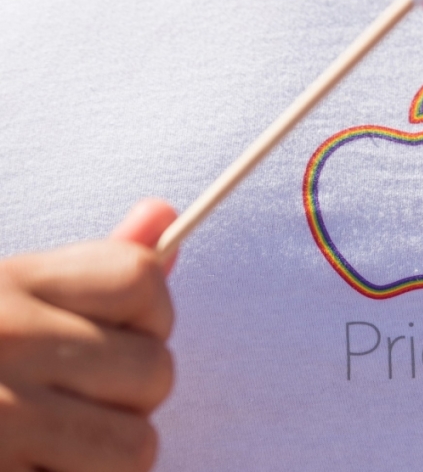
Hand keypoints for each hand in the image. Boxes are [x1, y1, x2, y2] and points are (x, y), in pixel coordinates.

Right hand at [0, 199, 177, 471]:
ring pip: (136, 445)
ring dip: (107, 454)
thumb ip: (88, 270)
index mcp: (4, 286)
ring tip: (53, 444)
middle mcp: (0, 342)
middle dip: (130, 395)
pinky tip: (27, 470)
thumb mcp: (5, 296)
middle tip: (74, 400)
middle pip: (155, 370)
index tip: (118, 335)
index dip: (151, 315)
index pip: (142, 280)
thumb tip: (166, 214)